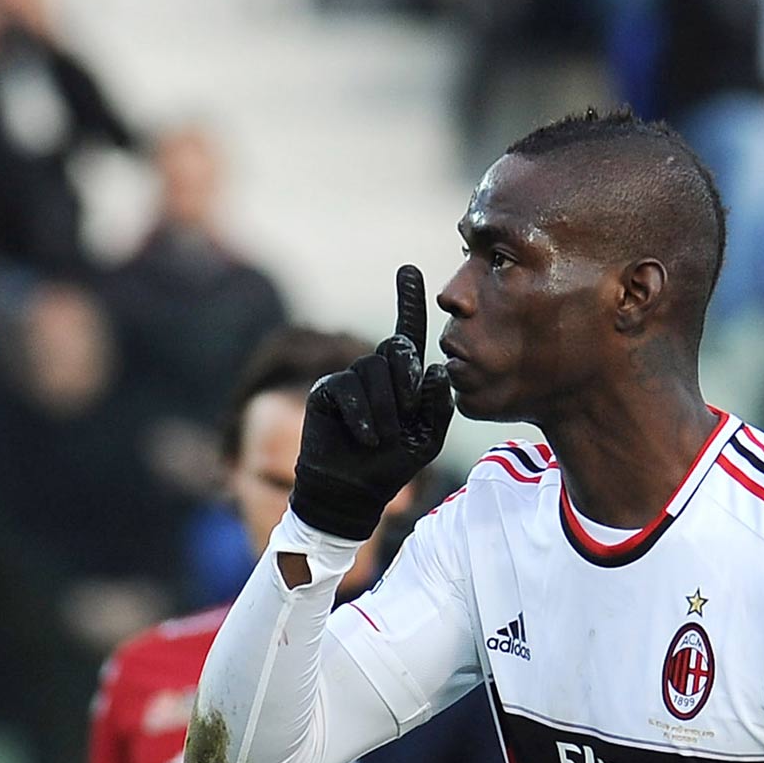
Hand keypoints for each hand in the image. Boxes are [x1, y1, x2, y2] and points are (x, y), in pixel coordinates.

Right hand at [289, 264, 454, 539]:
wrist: (353, 493)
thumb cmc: (392, 466)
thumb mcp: (429, 438)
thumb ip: (438, 404)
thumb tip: (437, 367)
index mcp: (402, 378)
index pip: (408, 331)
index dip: (407, 300)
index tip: (408, 269)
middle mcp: (374, 371)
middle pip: (395, 348)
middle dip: (406, 382)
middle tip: (406, 417)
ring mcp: (347, 378)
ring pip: (373, 369)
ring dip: (386, 408)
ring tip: (383, 439)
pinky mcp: (325, 390)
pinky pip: (348, 387)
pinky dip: (363, 415)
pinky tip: (368, 438)